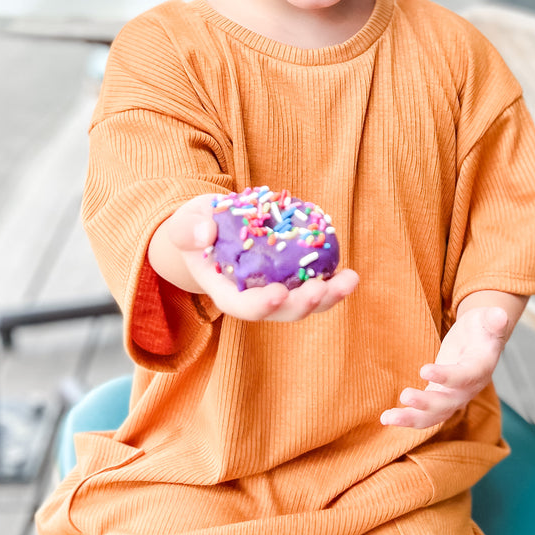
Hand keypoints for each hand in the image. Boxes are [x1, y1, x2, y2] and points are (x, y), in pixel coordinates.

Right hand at [160, 195, 358, 322]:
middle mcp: (254, 297)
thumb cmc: (196, 227)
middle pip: (282, 311)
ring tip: (350, 280)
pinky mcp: (293, 276)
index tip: (278, 293)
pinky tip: (348, 271)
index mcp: (225, 291)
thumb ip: (188, 229)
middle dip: (304, 304)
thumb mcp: (184, 223)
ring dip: (329, 296)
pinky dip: (332, 279)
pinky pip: (315, 282)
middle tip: (321, 289)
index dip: (261, 305)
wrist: (212, 227)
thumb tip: (205, 234)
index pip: (243, 307)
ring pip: (305, 302)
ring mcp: (277, 288)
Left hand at [380, 306, 508, 429]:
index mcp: (480, 369)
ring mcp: (454, 397)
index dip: (447, 377)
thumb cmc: (482, 327)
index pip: (464, 377)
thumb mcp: (489, 319)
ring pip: (434, 416)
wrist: (481, 342)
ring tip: (387, 418)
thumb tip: (500, 315)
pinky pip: (425, 414)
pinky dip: (408, 417)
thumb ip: (494, 319)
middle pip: (449, 404)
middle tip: (405, 396)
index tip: (424, 370)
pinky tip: (386, 418)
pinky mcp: (440, 398)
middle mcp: (468, 389)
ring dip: (412, 419)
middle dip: (426, 404)